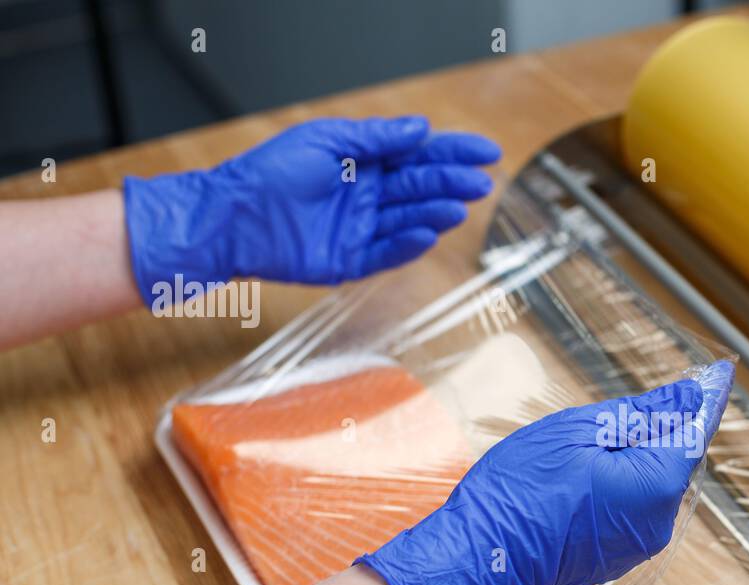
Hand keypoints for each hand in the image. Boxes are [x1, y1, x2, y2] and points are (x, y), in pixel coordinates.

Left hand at [123, 116, 499, 298]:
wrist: (231, 216)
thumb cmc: (269, 173)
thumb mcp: (326, 141)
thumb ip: (375, 138)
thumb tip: (421, 129)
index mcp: (363, 164)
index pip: (419, 157)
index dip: (453, 153)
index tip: (486, 151)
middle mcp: (367, 197)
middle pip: (420, 189)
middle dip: (451, 184)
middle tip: (480, 183)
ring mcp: (360, 230)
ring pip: (408, 221)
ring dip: (434, 214)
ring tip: (457, 208)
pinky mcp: (348, 261)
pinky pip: (385, 255)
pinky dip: (406, 245)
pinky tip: (427, 235)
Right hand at [357, 360, 734, 584]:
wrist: (478, 563)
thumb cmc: (521, 491)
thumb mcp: (578, 432)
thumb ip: (642, 414)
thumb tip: (689, 397)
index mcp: (657, 485)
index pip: (696, 431)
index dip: (707, 398)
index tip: (720, 372)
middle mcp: (657, 522)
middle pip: (670, 459)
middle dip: (652, 429)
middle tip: (616, 408)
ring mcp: (635, 546)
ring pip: (645, 484)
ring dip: (626, 458)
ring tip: (575, 450)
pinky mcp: (611, 558)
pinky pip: (625, 508)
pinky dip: (611, 485)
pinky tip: (571, 480)